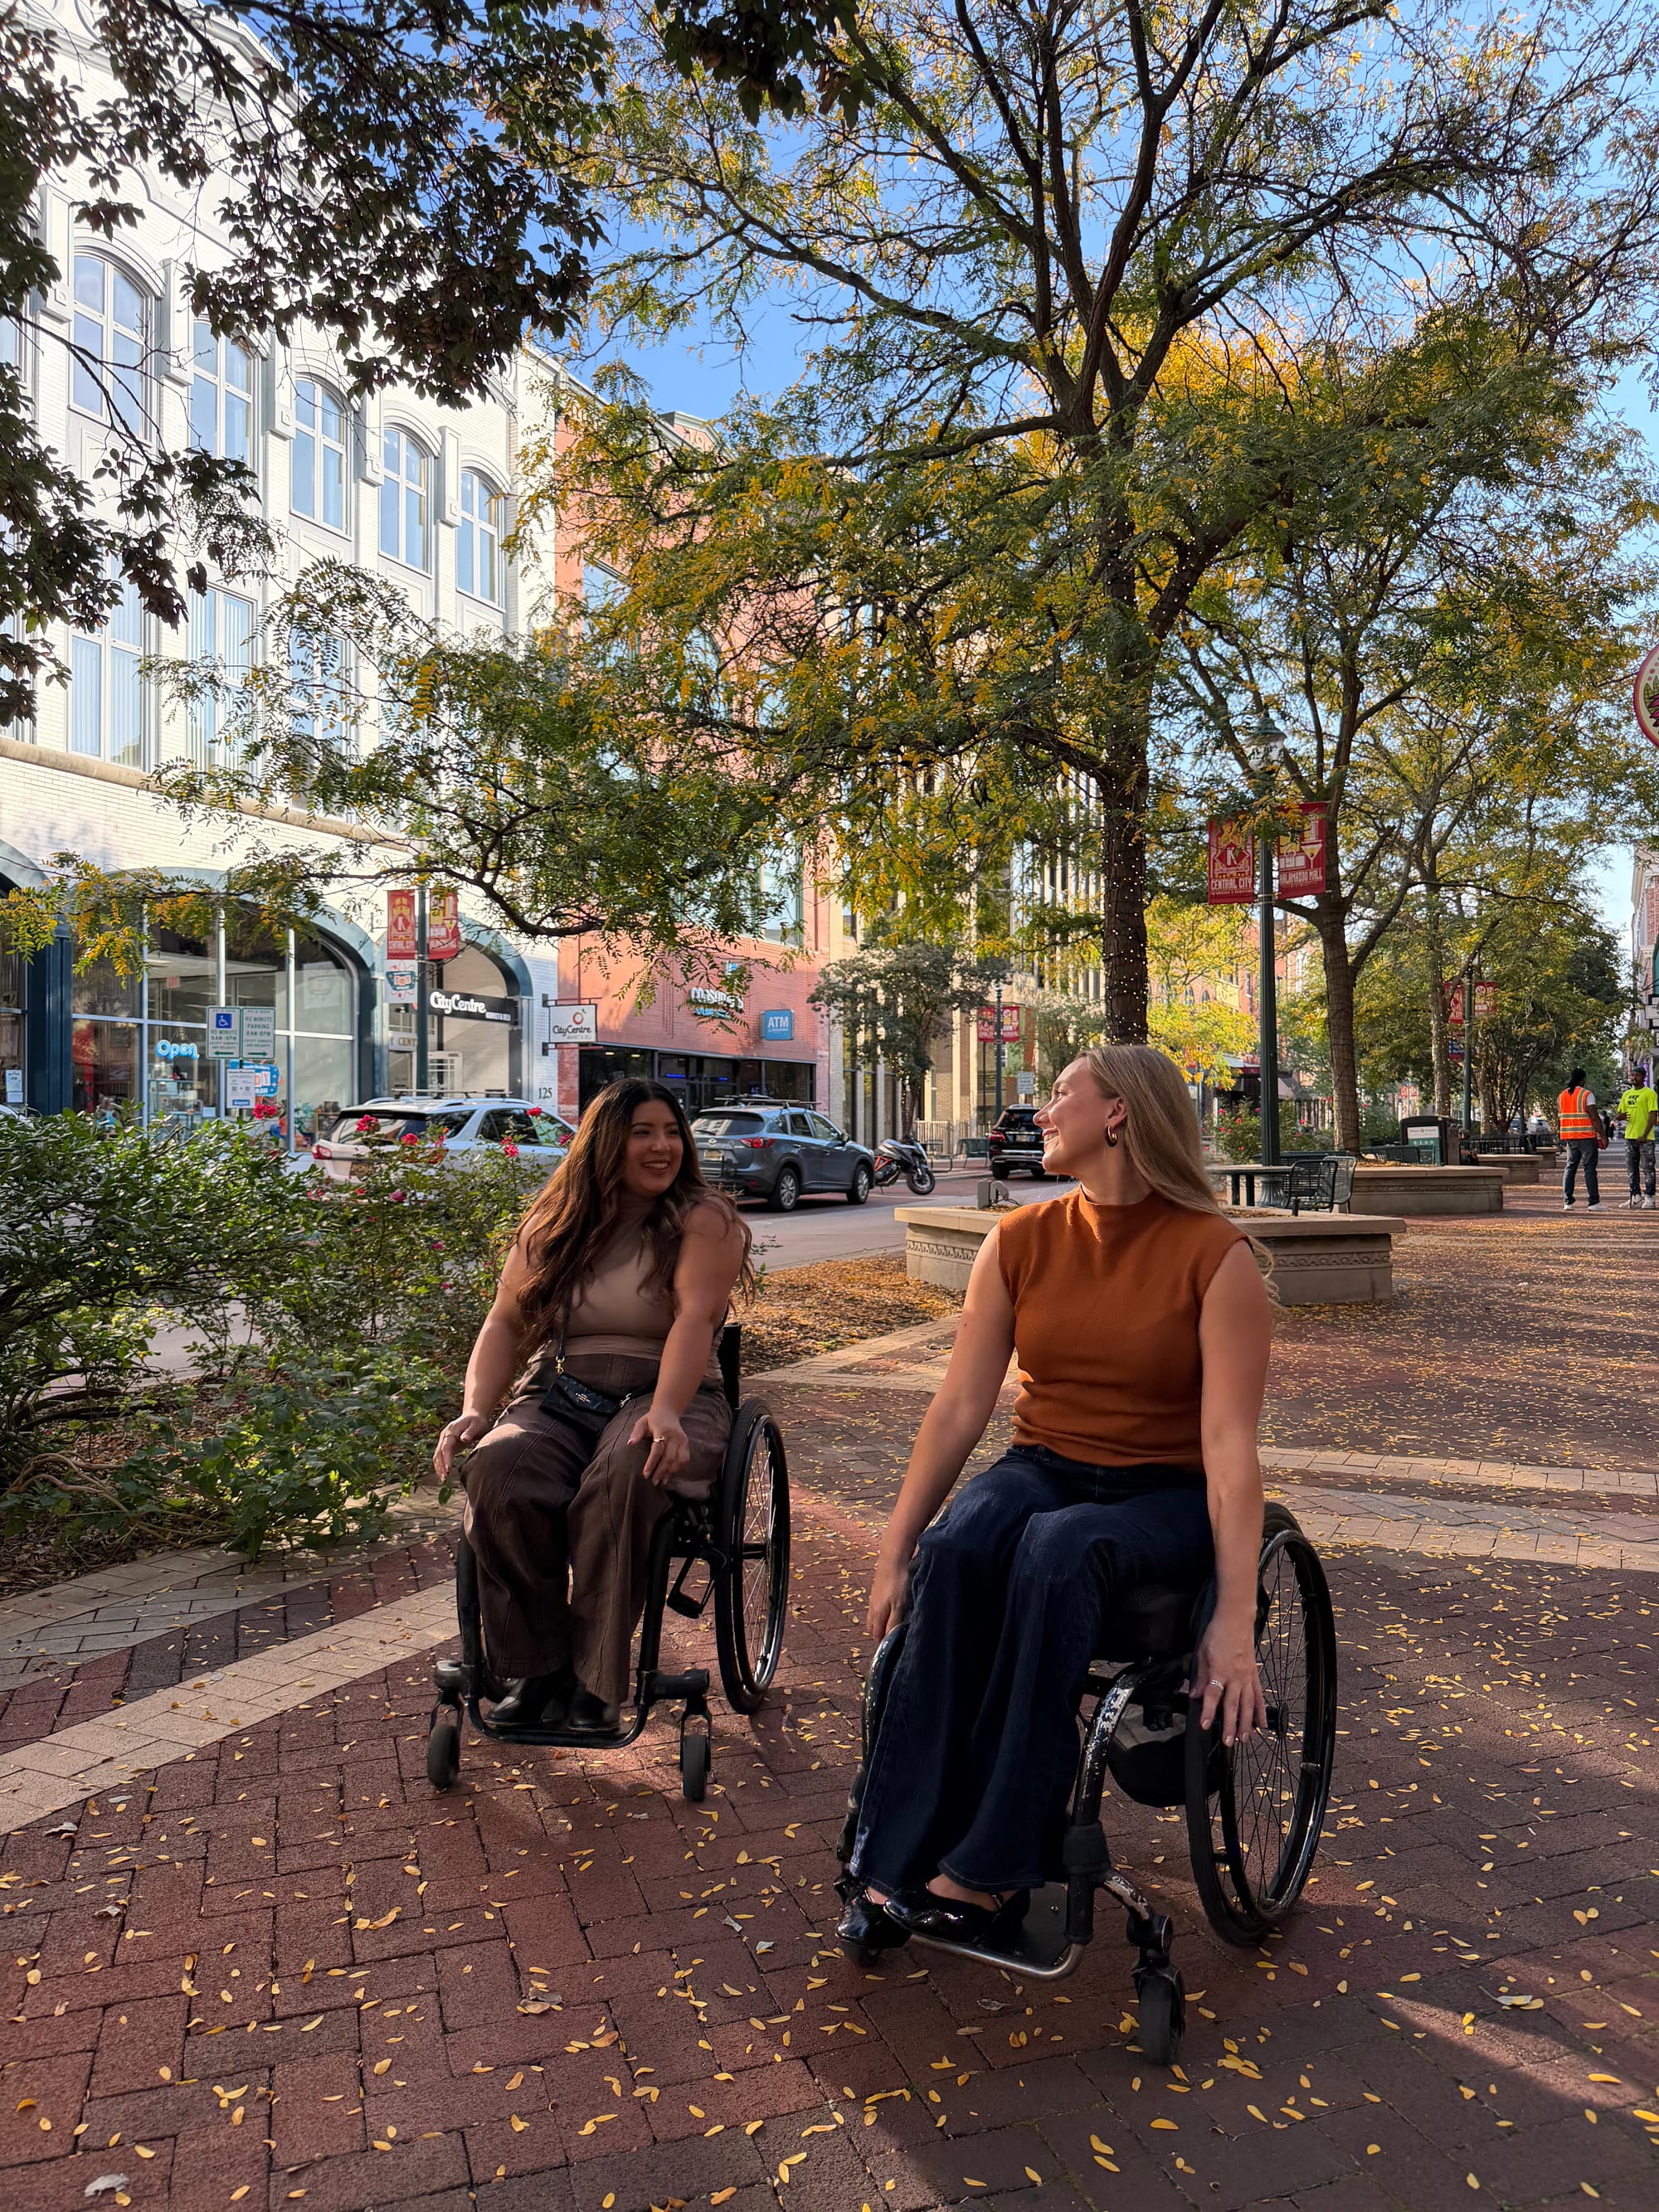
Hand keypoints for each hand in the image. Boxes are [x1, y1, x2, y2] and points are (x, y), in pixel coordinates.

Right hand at [434, 1411, 490, 1481]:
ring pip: (437, 1455)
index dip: (447, 1458)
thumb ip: (470, 1432)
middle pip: (439, 1452)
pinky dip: (440, 1465)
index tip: (448, 1469)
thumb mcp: (477, 1425)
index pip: (446, 1446)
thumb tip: (464, 1439)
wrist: (474, 1415)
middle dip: (441, 1465)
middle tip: (445, 1478)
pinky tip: (443, 1474)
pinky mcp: (447, 1445)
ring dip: (439, 1467)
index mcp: (452, 1430)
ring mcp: (444, 1440)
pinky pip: (441, 1456)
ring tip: (444, 1479)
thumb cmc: (477, 1421)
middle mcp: (445, 1435)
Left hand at [630, 1404, 688, 1485]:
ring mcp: (682, 1440)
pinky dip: (678, 1469)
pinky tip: (671, 1475)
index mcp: (662, 1430)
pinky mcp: (686, 1443)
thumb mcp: (642, 1423)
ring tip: (662, 1482)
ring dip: (671, 1472)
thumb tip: (630, 1443)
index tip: (645, 1474)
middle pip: (669, 1457)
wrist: (668, 1411)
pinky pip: (685, 1459)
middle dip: (661, 1471)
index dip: (651, 1463)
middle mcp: (674, 1436)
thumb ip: (636, 1433)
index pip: (658, 1449)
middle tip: (654, 1482)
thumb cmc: (652, 1419)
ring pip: (679, 1460)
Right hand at [866, 1549, 912, 1641]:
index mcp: (878, 1614)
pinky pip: (876, 1607)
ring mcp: (874, 1598)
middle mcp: (873, 1607)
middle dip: (878, 1636)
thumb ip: (893, 1622)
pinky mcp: (877, 1590)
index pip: (876, 1635)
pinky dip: (880, 1614)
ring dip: (878, 1625)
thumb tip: (888, 1640)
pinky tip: (887, 1611)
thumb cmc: (897, 1582)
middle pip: (873, 1627)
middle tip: (887, 1644)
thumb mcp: (899, 1605)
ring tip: (886, 1630)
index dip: (881, 1645)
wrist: (892, 1558)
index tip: (886, 1654)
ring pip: (874, 1617)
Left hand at [1192, 1615, 1266, 1745]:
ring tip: (1244, 1739)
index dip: (1209, 1711)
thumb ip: (1200, 1677)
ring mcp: (1247, 1677)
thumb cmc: (1217, 1635)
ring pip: (1248, 1705)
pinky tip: (1262, 1724)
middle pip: (1233, 1705)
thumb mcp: (1202, 1654)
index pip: (1213, 1695)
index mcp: (1219, 1670)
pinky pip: (1258, 1696)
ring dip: (1246, 1723)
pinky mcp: (1254, 1675)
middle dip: (1231, 1725)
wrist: (1235, 1621)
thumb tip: (1195, 1696)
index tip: (1205, 1725)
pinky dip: (1260, 1711)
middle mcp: (1235, 1676)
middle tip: (1228, 1742)